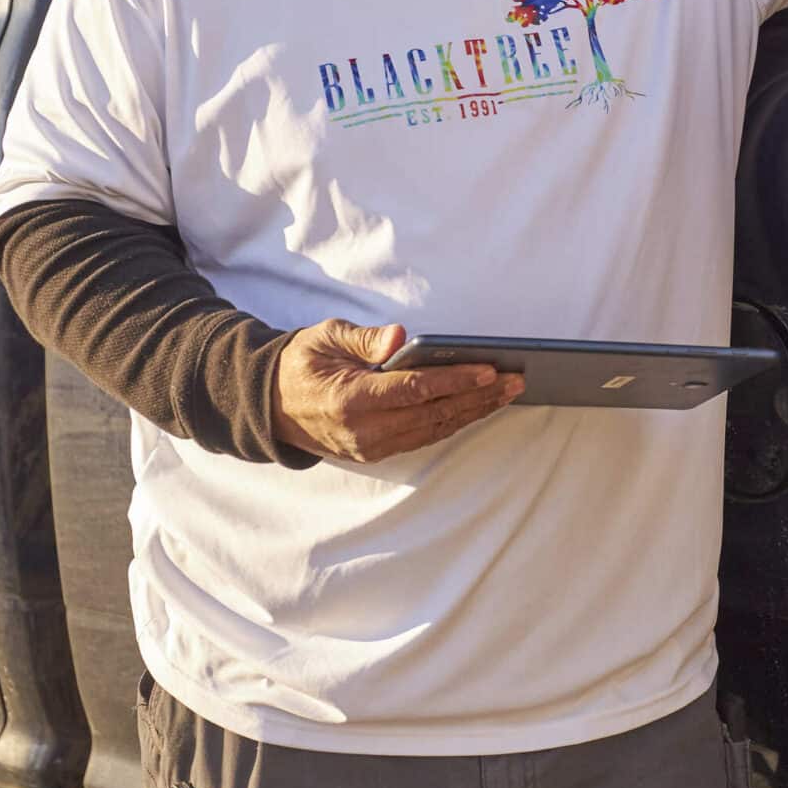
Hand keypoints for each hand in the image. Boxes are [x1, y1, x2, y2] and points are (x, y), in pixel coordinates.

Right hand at [270, 321, 523, 463]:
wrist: (272, 406)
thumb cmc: (302, 364)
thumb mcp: (324, 337)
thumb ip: (363, 339)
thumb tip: (398, 336)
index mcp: (349, 399)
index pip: (412, 390)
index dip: (453, 381)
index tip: (487, 370)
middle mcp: (364, 430)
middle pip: (433, 415)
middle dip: (478, 397)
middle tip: (515, 379)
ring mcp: (372, 446)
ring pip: (435, 430)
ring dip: (475, 411)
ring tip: (509, 391)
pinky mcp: (379, 452)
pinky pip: (425, 437)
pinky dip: (456, 421)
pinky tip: (481, 404)